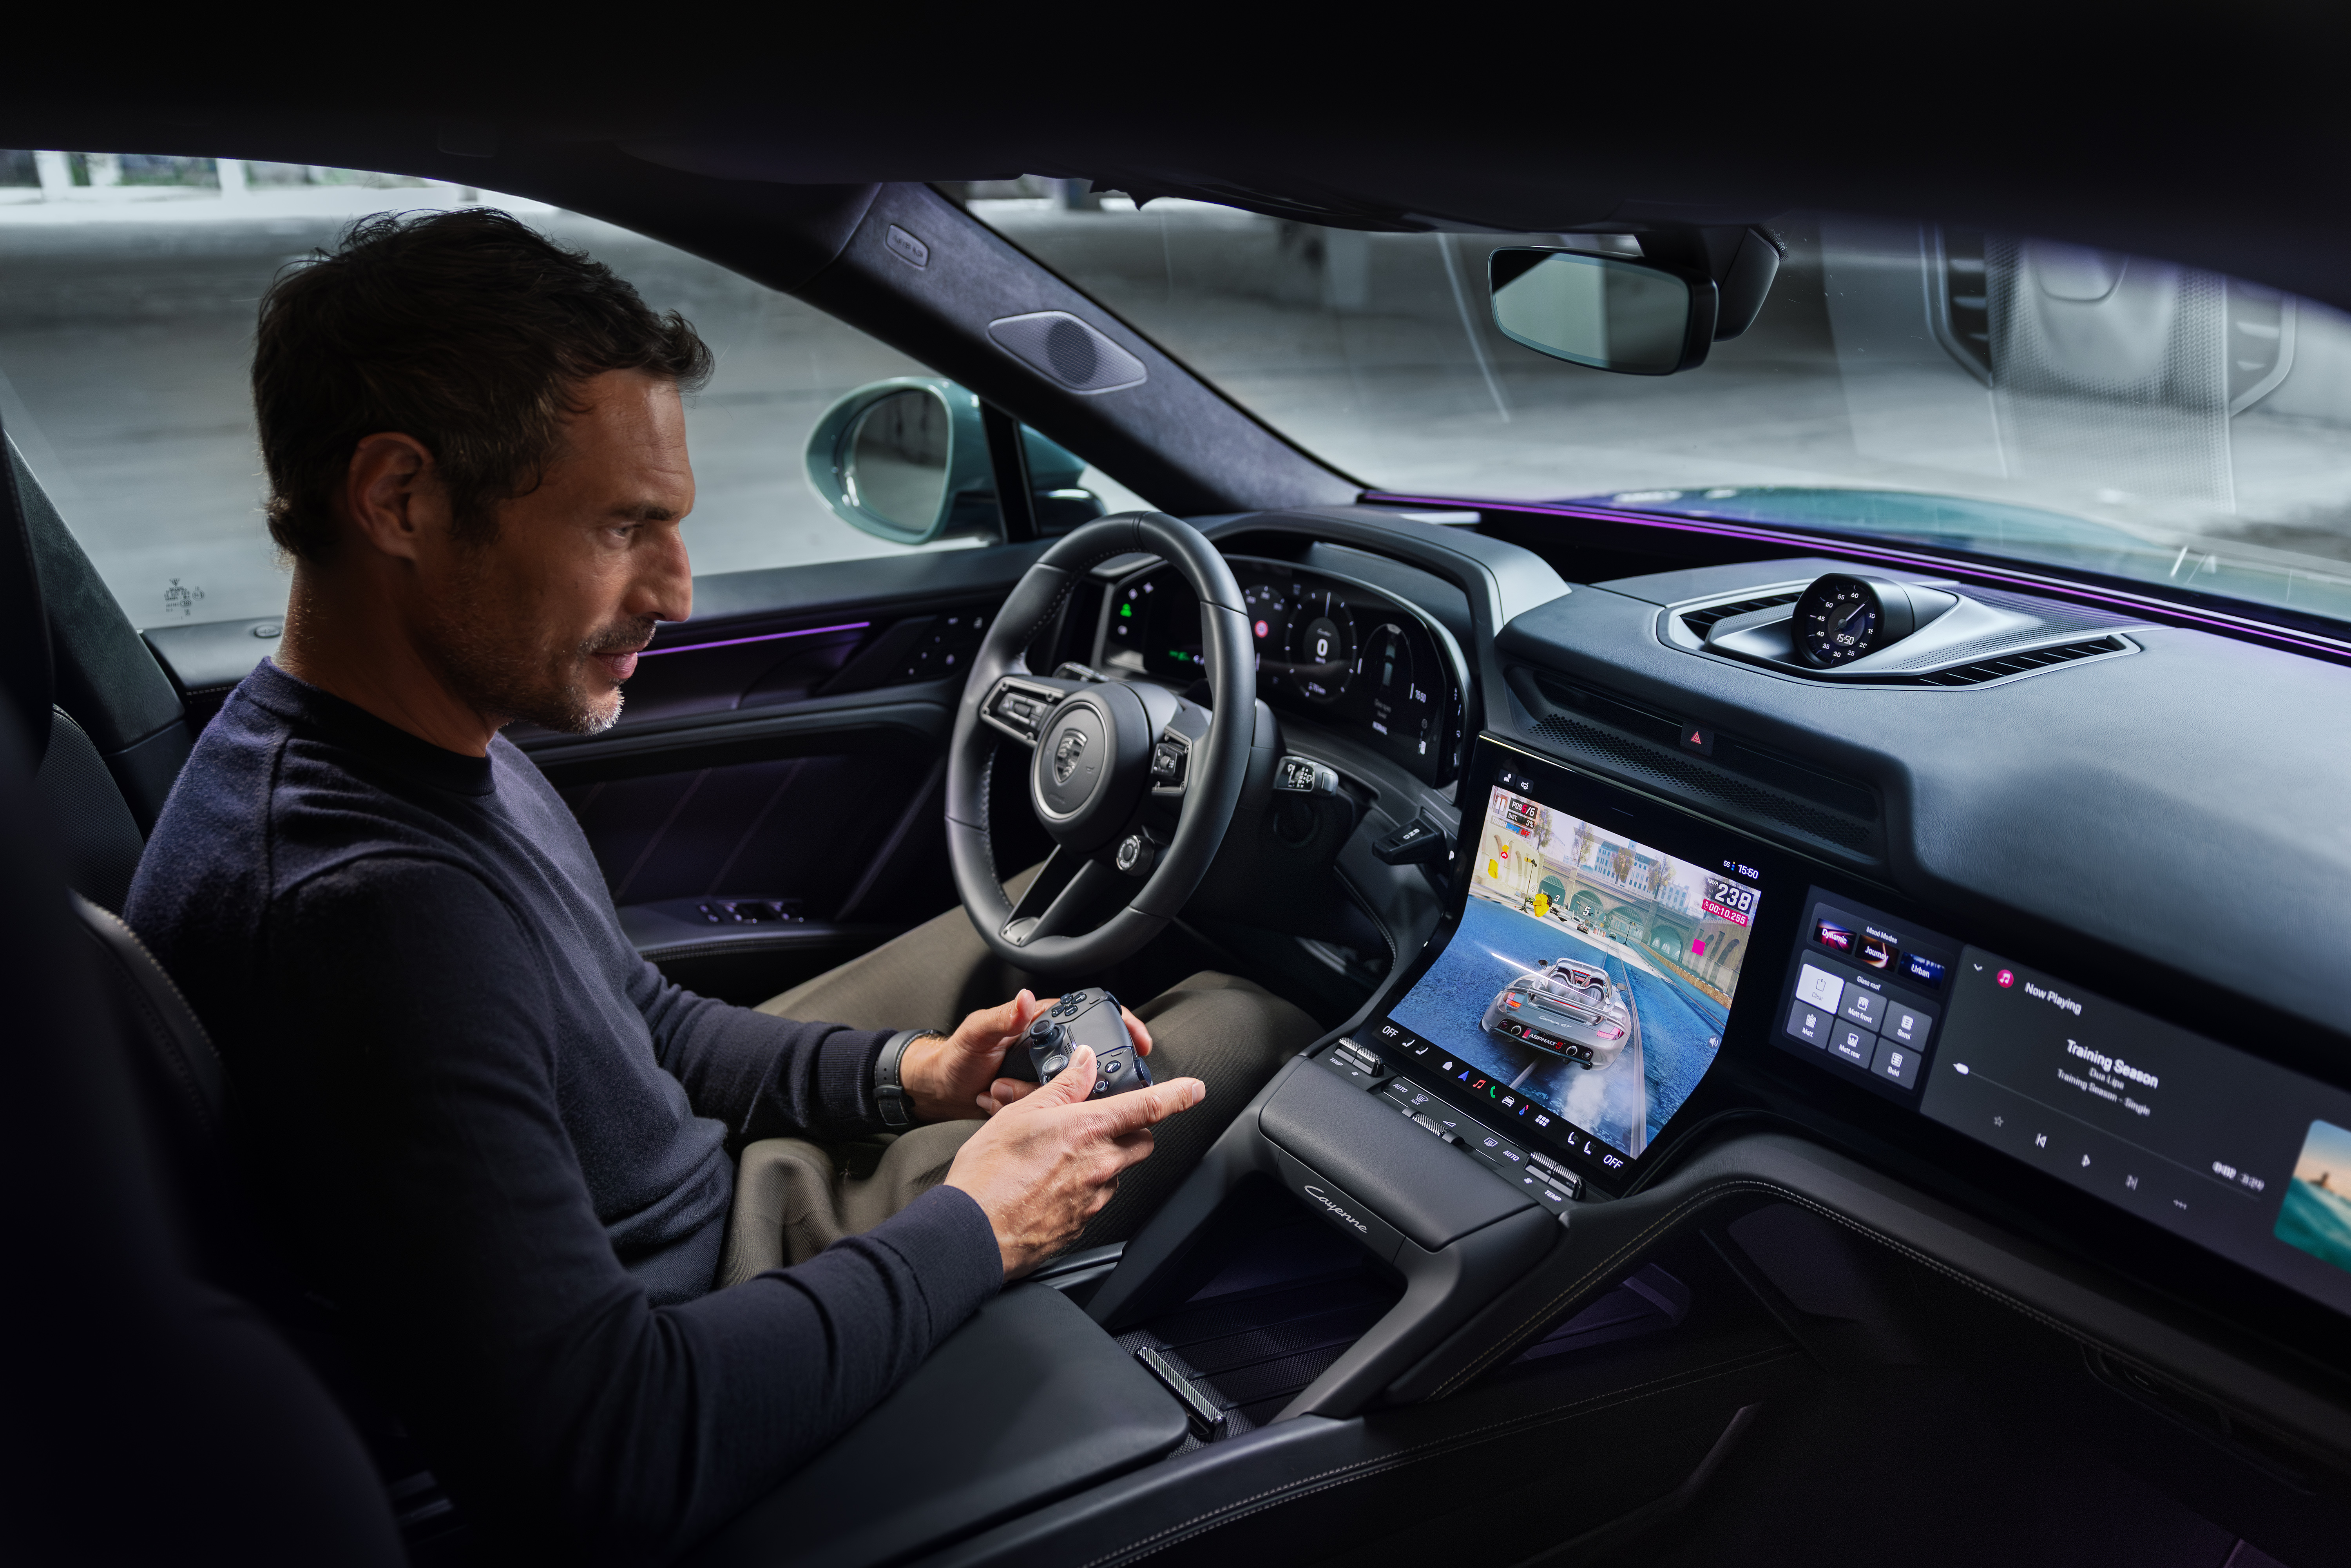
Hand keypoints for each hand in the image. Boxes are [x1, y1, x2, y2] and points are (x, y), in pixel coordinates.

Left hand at [900, 990, 1155, 1120]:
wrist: (940, 1093)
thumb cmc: (956, 1057)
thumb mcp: (976, 1032)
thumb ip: (1001, 1017)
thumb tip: (1026, 1000)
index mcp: (1042, 1022)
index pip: (1093, 1015)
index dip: (1122, 1025)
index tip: (1140, 1042)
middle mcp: (1051, 1046)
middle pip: (1089, 1060)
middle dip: (1080, 1078)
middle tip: (1067, 1088)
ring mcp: (1047, 1074)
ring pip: (1072, 1090)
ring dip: (1047, 1098)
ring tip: (1005, 1090)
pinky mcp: (1040, 1099)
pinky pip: (1054, 1109)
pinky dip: (1035, 1112)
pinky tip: (1004, 1102)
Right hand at [942, 1046, 1203, 1276]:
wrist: (972, 1235)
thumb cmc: (988, 1174)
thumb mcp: (1021, 1114)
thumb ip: (1062, 1087)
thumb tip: (1084, 1064)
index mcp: (1089, 1130)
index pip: (1149, 1107)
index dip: (1178, 1095)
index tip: (1195, 1089)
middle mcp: (1100, 1165)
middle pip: (1140, 1142)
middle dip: (1130, 1129)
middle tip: (1097, 1123)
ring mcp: (1094, 1198)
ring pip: (1116, 1171)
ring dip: (1100, 1159)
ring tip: (1055, 1157)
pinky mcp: (1083, 1223)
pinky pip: (1094, 1198)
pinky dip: (1081, 1187)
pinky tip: (1047, 1184)